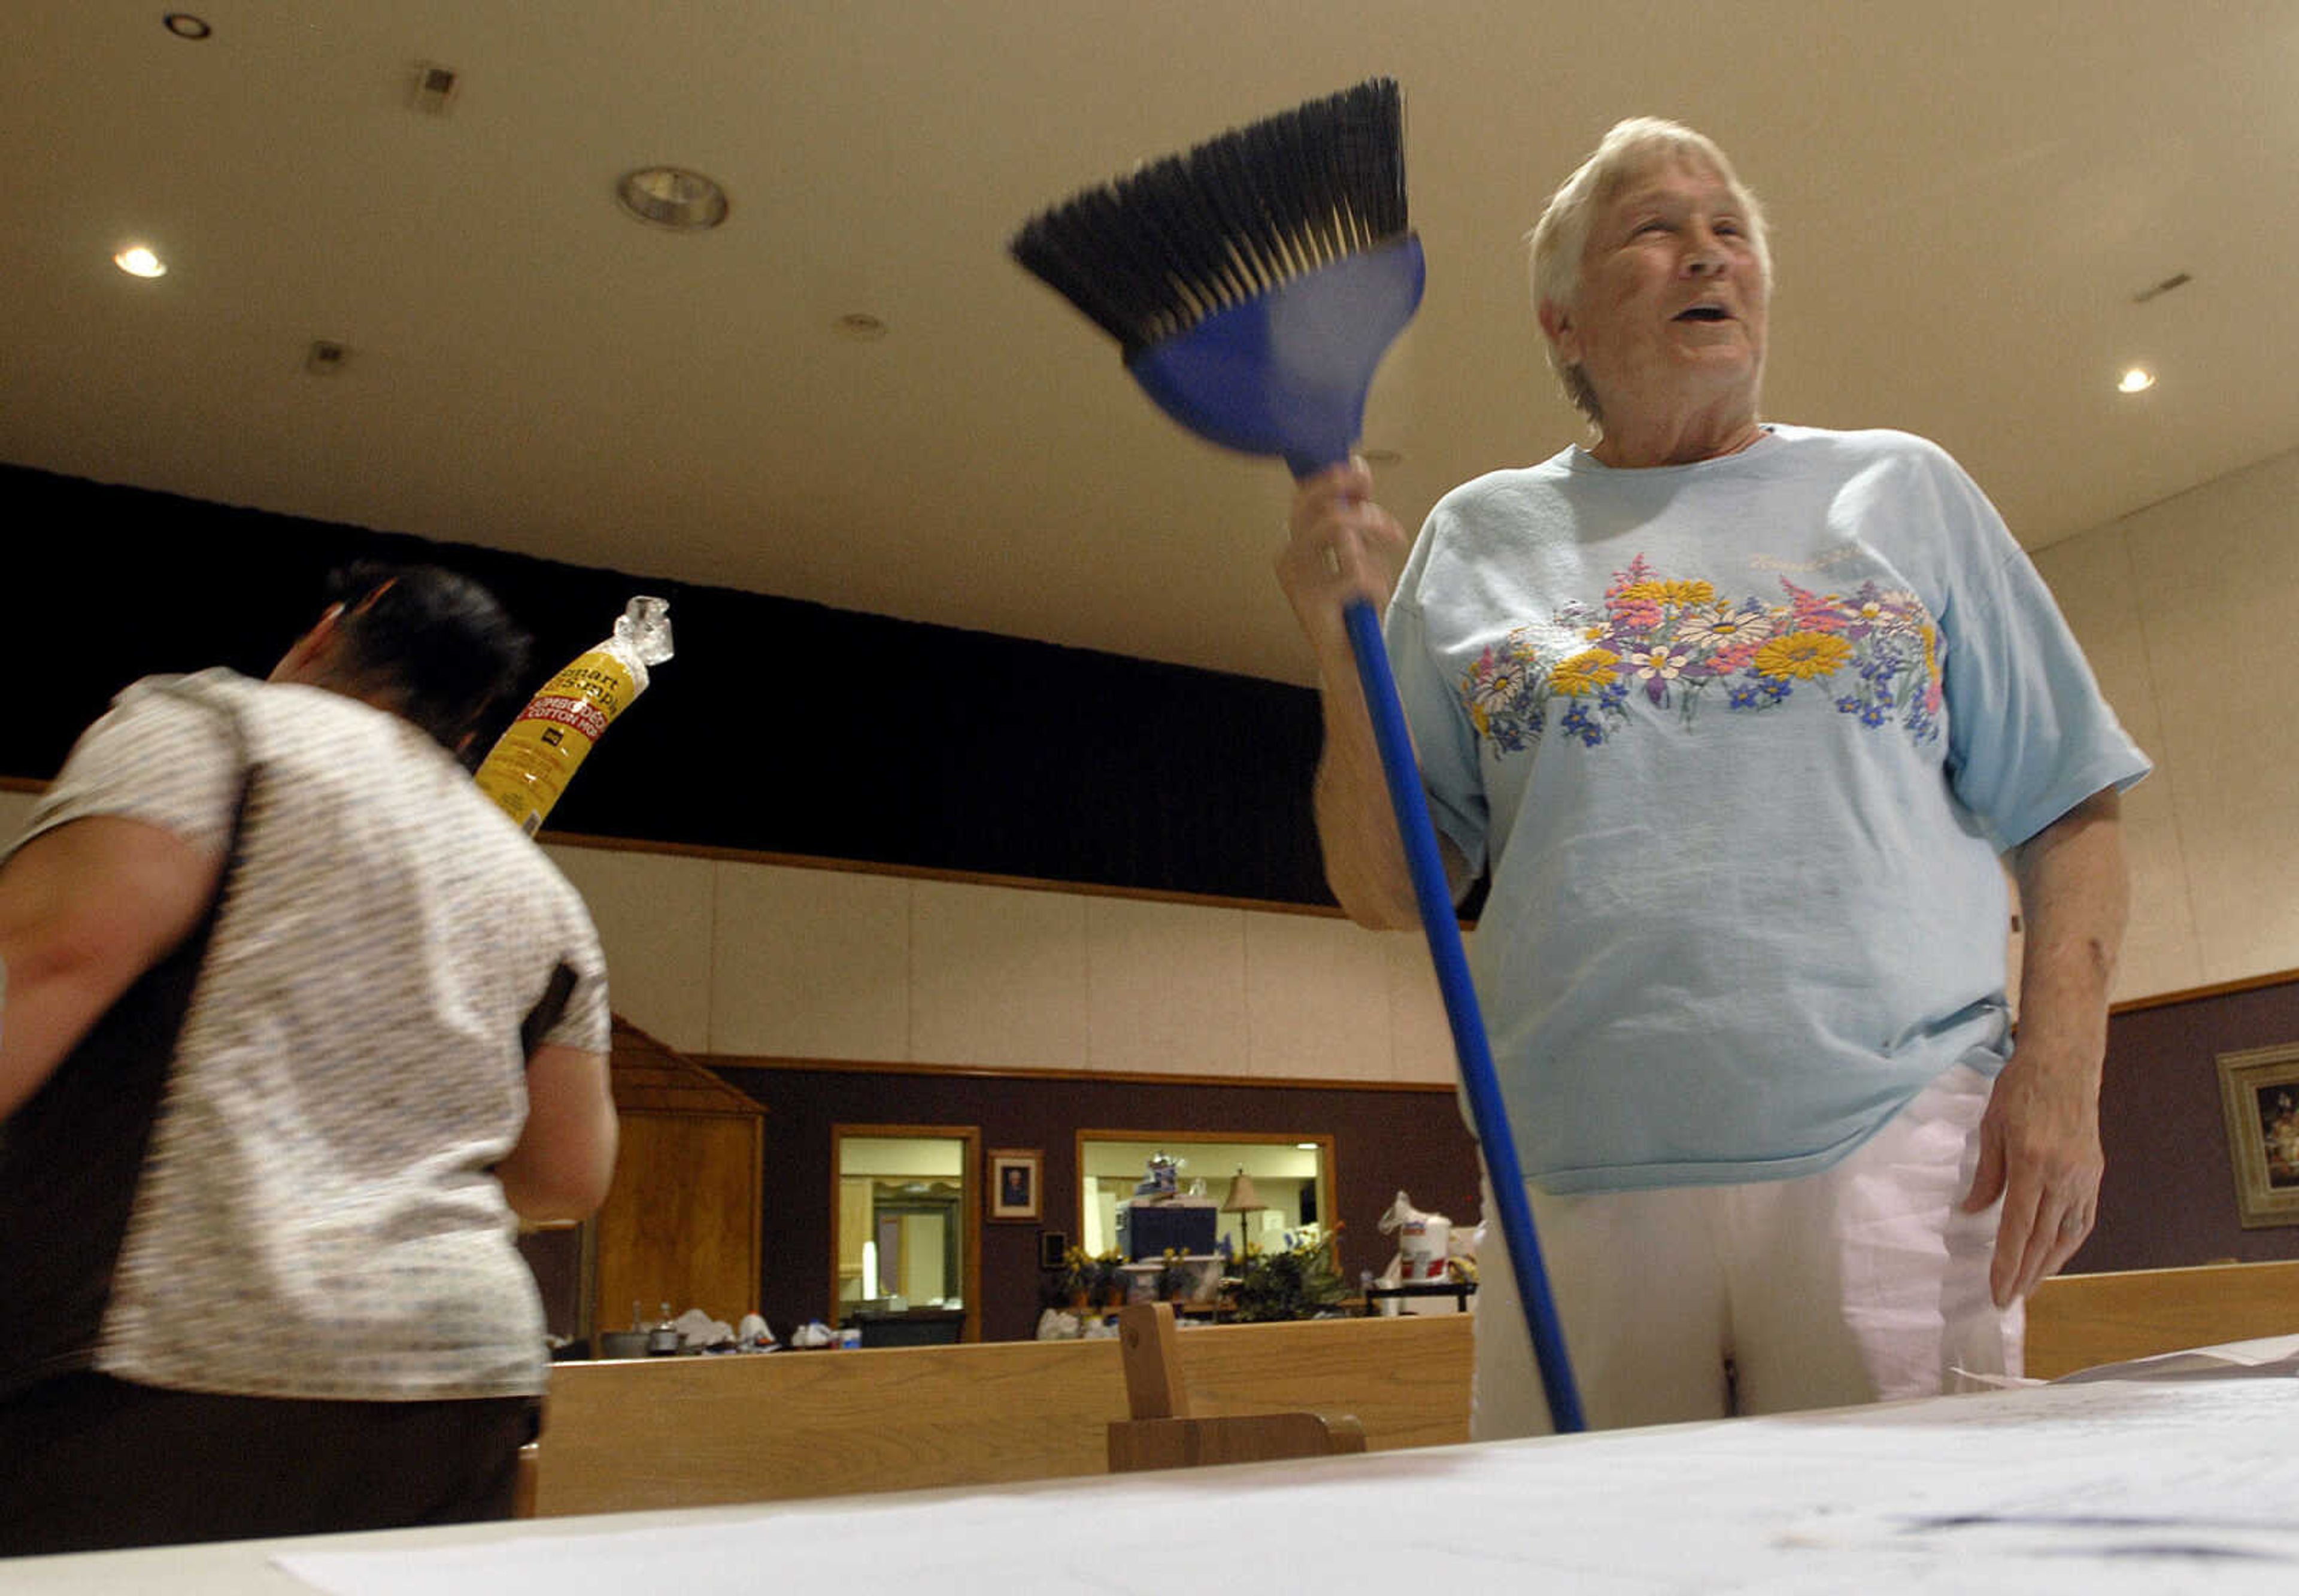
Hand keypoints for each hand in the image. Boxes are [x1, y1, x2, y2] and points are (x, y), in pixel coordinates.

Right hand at [1272, 457, 1409, 671]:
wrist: (1348, 662)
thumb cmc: (1352, 607)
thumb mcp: (1357, 554)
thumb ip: (1355, 518)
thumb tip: (1358, 468)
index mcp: (1296, 545)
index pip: (1306, 497)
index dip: (1335, 480)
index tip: (1363, 474)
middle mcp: (1289, 559)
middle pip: (1317, 507)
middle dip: (1356, 501)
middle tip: (1385, 511)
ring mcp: (1298, 581)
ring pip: (1337, 528)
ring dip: (1374, 531)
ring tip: (1393, 546)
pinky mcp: (1313, 603)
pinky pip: (1355, 572)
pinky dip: (1375, 582)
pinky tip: (1374, 599)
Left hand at [1961, 1044, 2103, 1308]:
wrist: (2064, 1064)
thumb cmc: (2019, 1090)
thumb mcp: (1990, 1128)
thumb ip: (1986, 1174)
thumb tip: (1973, 1212)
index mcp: (2033, 1165)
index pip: (2018, 1228)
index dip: (2008, 1264)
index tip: (1997, 1291)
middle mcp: (2063, 1177)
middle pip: (2045, 1240)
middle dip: (2027, 1275)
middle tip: (2009, 1300)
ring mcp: (2083, 1177)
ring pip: (2068, 1235)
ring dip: (2050, 1265)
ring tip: (2031, 1286)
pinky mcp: (2094, 1174)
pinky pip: (2083, 1218)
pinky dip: (2070, 1242)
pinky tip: (2057, 1255)